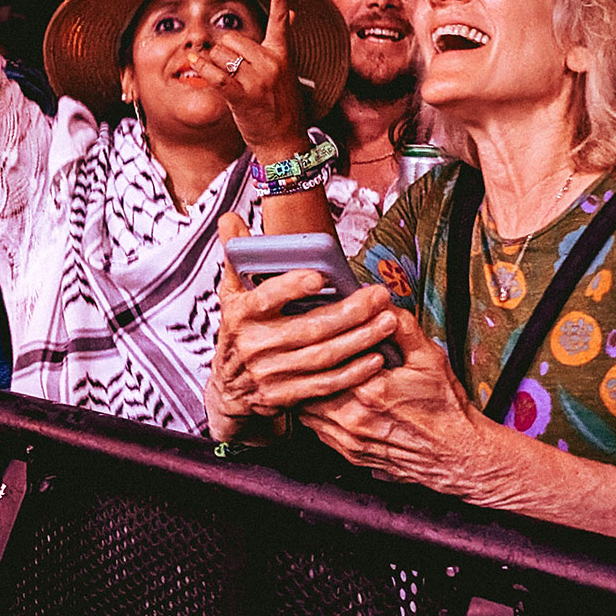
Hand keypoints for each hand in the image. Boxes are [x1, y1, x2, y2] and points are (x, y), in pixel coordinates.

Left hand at [184, 0, 306, 156]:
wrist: (284, 142)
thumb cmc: (282, 107)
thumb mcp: (287, 72)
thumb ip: (282, 43)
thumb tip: (292, 14)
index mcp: (282, 55)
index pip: (281, 22)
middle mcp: (271, 64)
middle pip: (233, 38)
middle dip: (225, 51)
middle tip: (232, 70)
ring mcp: (258, 80)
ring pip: (221, 54)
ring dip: (214, 62)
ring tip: (224, 79)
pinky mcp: (243, 96)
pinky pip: (216, 74)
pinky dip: (202, 68)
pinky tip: (193, 62)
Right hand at [206, 211, 397, 442]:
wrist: (228, 387)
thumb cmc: (239, 329)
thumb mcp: (231, 292)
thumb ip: (235, 254)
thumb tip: (229, 219)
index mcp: (241, 313)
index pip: (267, 297)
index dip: (292, 288)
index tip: (319, 276)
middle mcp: (255, 344)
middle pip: (309, 328)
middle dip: (349, 312)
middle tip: (379, 296)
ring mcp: (271, 373)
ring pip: (322, 356)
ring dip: (359, 340)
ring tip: (387, 321)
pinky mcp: (286, 395)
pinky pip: (324, 385)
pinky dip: (352, 373)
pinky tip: (375, 357)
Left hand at [299, 310, 489, 493]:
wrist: (456, 454)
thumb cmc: (445, 408)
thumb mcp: (429, 357)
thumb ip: (402, 327)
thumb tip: (381, 303)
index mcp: (370, 392)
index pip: (327, 361)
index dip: (322, 344)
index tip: (323, 333)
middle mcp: (354, 420)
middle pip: (311, 387)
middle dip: (312, 368)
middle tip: (314, 350)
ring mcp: (350, 441)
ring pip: (308, 412)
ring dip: (313, 391)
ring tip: (319, 373)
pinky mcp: (351, 455)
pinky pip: (319, 431)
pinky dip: (320, 413)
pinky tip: (331, 398)